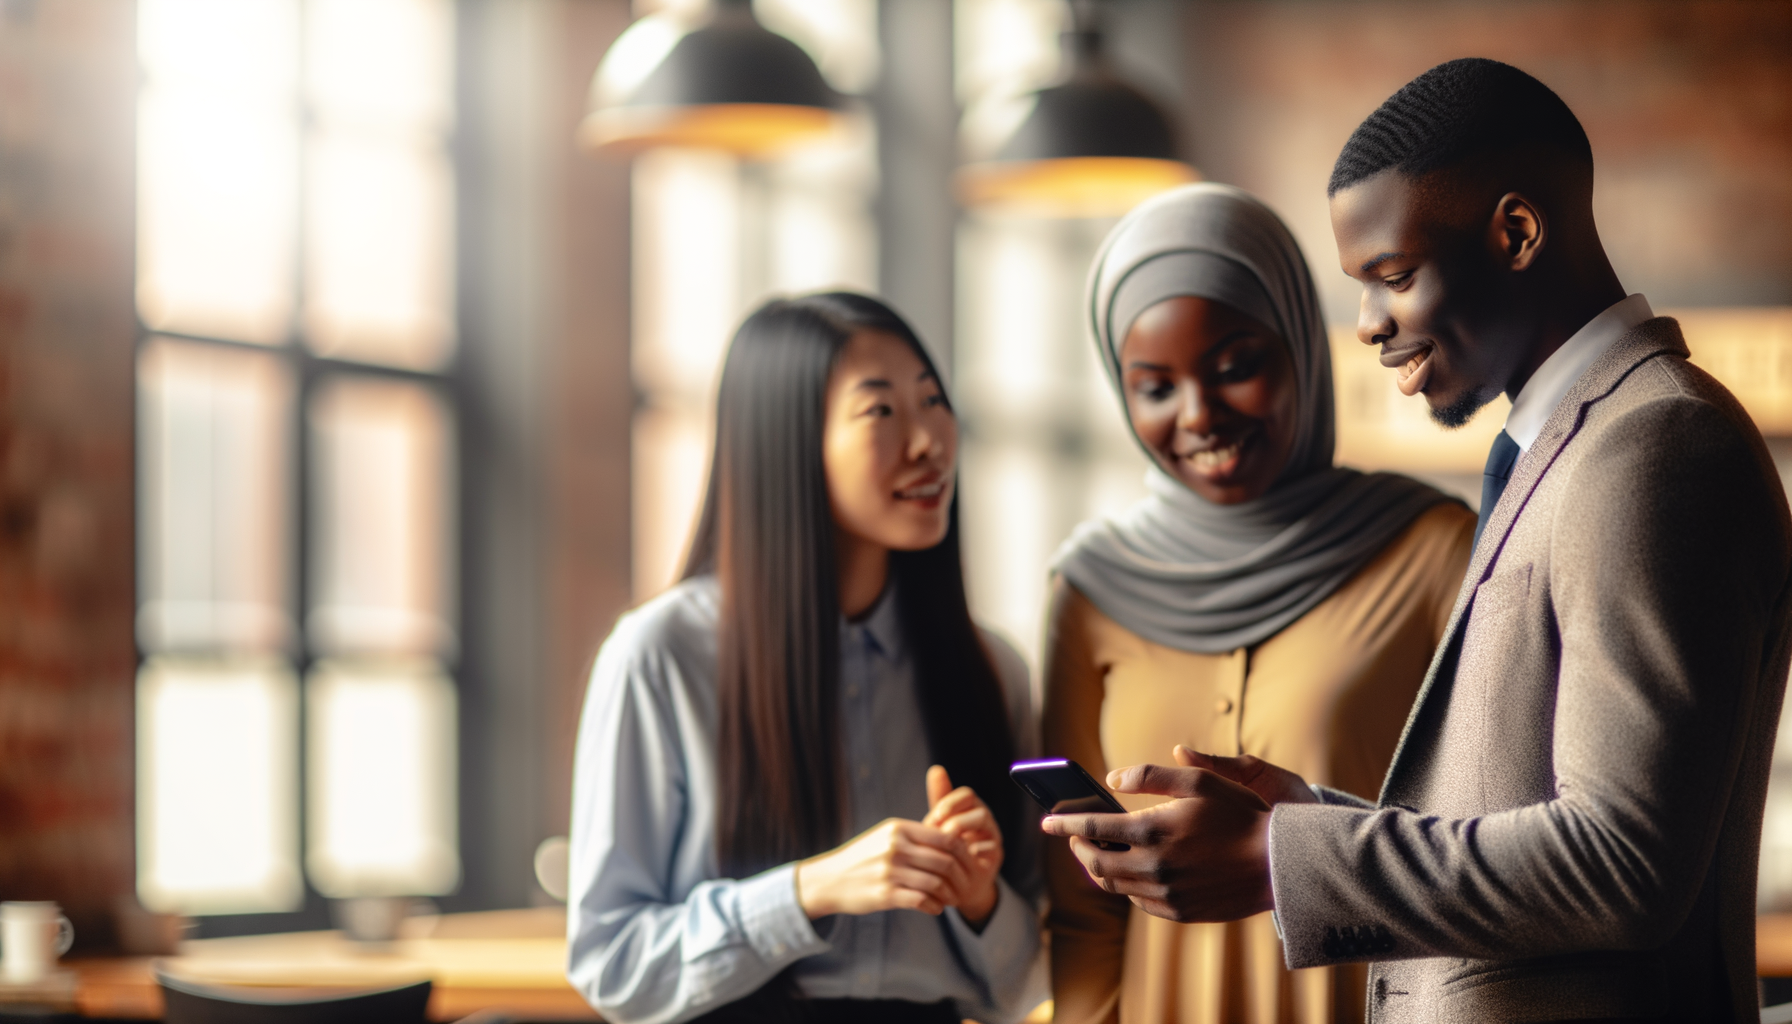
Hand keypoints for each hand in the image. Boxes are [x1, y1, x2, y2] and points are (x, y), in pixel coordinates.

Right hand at [795, 817, 973, 918]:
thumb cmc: (861, 858)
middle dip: (959, 876)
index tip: (966, 862)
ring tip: (951, 899)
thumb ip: (913, 836)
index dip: (962, 850)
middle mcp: (895, 847)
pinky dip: (934, 906)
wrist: (829, 879)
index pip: (944, 836)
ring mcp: (890, 871)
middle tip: (963, 885)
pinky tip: (935, 908)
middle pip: (944, 860)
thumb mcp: (884, 836)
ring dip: (949, 894)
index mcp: (898, 828)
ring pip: (935, 882)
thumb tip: (951, 840)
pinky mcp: (885, 894)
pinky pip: (921, 901)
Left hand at [922, 765, 1001, 926]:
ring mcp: (992, 837)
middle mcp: (984, 820)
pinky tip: (960, 857)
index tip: (934, 818)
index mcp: (970, 808)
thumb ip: (938, 799)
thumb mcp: (937, 825)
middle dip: (956, 819)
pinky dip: (975, 851)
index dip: (950, 803)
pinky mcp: (995, 857)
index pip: (966, 795)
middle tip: (939, 832)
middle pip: (978, 808)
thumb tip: (936, 769)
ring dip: (964, 831)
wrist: (956, 883)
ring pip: (985, 825)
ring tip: (947, 842)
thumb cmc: (945, 848)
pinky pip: (991, 848)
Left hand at [1039, 746, 1312, 922]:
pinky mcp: (1179, 912)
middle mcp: (1152, 866)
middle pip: (1095, 862)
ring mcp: (1165, 893)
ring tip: (1096, 853)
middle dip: (1077, 848)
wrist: (1279, 862)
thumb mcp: (1199, 781)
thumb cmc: (1240, 814)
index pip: (1089, 828)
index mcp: (1151, 830)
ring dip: (1098, 868)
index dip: (1063, 823)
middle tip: (1073, 836)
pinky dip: (1125, 886)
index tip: (1047, 820)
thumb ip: (1150, 775)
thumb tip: (1111, 780)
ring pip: (1114, 885)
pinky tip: (1129, 872)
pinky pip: (1138, 901)